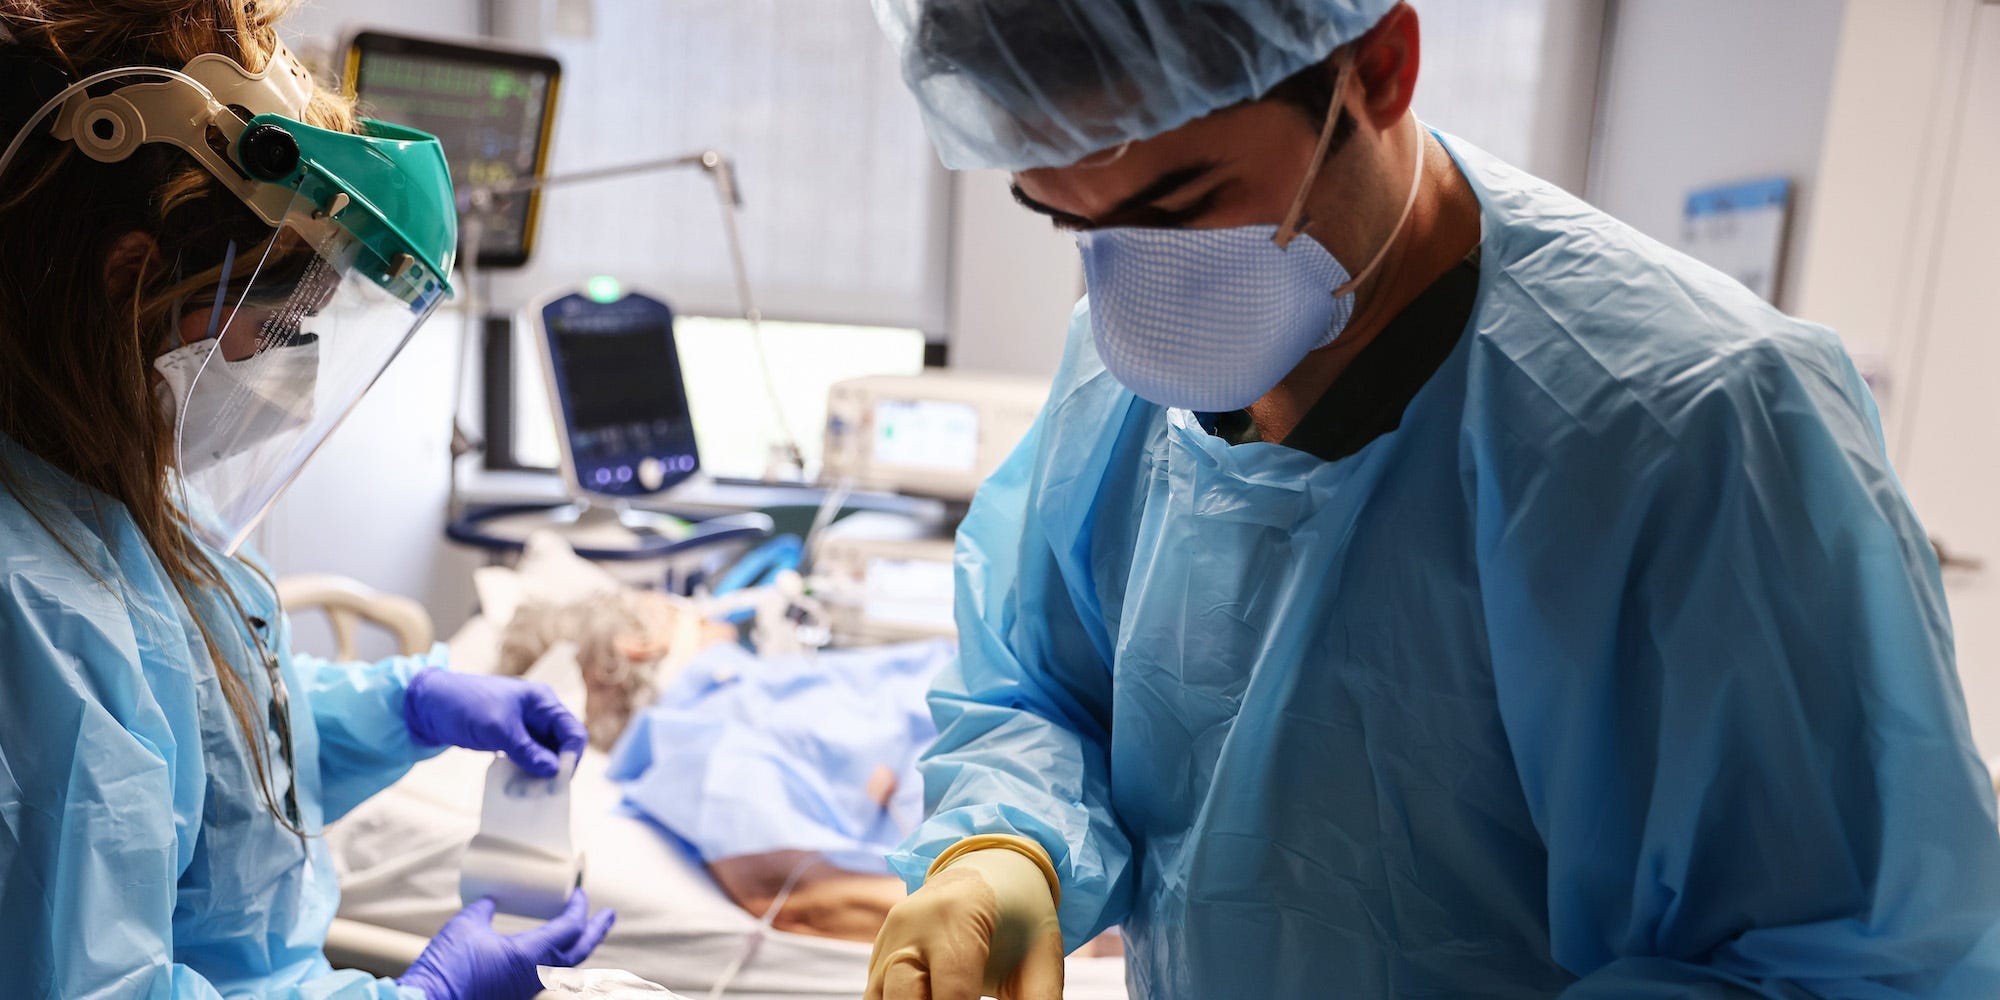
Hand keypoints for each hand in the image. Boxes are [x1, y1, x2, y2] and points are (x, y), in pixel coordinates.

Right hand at [398, 890, 615, 999]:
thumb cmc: (447, 967)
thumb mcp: (466, 925)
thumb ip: (486, 907)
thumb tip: (494, 899)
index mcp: (531, 955)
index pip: (570, 928)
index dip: (579, 908)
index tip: (579, 891)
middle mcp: (536, 975)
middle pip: (579, 952)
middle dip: (597, 931)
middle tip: (609, 914)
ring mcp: (525, 987)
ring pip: (564, 966)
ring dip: (576, 945)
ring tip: (581, 929)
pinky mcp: (513, 993)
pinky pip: (545, 973)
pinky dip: (555, 956)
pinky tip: (547, 947)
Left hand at [404, 669, 587, 775]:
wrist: (427, 704)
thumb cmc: (464, 706)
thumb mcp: (497, 729)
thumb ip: (527, 751)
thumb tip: (553, 772)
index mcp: (542, 702)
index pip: (573, 733)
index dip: (570, 758)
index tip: (556, 782)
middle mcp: (538, 713)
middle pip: (561, 746)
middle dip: (554, 770)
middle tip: (540, 793)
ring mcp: (524, 726)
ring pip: (545, 755)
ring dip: (539, 774)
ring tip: (527, 794)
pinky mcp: (509, 738)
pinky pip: (527, 758)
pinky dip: (525, 772)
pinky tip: (516, 787)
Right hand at [866, 844, 1063, 999]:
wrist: (989, 874)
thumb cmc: (1021, 918)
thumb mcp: (1042, 956)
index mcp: (956, 916)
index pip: (953, 992)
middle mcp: (911, 925)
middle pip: (905, 997)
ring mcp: (888, 940)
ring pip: (880, 999)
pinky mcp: (877, 956)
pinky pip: (876, 997)